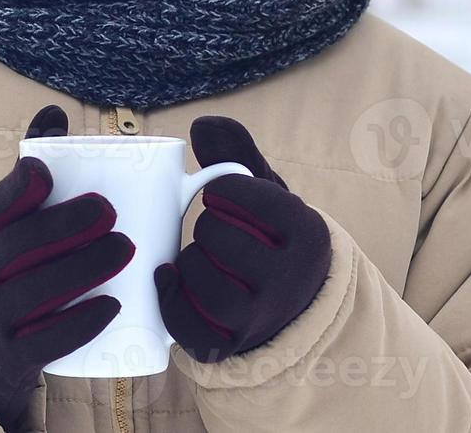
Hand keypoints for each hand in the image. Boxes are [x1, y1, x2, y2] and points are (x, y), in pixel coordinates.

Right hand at [0, 105, 135, 429]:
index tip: (45, 172)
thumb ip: (29, 174)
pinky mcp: (14, 357)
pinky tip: (113, 306)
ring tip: (124, 249)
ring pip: (34, 292)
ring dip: (81, 268)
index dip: (16, 189)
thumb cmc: (5, 267)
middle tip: (110, 212)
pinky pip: (46, 342)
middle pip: (18, 248)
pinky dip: (80, 322)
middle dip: (64, 226)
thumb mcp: (3, 227)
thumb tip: (54, 111)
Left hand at [153, 116, 330, 363]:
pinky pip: (189, 324)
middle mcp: (291, 277)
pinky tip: (166, 278)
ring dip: (188, 262)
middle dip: (205, 226)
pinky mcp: (233, 345)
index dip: (220, 190)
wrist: (293, 303)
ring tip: (198, 256)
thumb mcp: (266, 192)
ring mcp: (262, 316)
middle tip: (214, 231)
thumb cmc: (269, 237)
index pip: (235, 192)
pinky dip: (170, 298)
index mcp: (304, 231)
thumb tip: (201, 125)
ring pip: (202, 279)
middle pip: (214, 233)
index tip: (225, 197)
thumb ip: (238, 152)